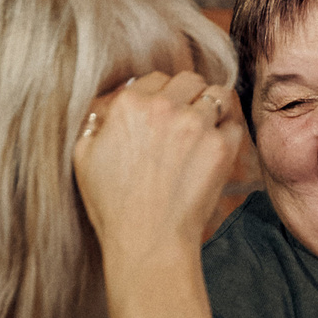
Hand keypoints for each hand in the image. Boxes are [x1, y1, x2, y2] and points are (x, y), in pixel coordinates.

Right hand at [72, 70, 245, 263]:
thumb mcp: (84, 156)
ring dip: (212, 108)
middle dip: (189, 95)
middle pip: (189, 79)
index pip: (156, 79)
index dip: (161, 95)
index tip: (164, 112)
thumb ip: (97, 122)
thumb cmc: (113, 205)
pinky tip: (216, 148)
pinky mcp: (221, 147)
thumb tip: (109, 108)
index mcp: (129, 104)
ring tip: (205, 129)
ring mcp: (196, 125)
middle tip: (187, 118)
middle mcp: (164, 106)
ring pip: (217, 94)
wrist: (147, 239)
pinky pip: (234, 123)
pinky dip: (228, 132)